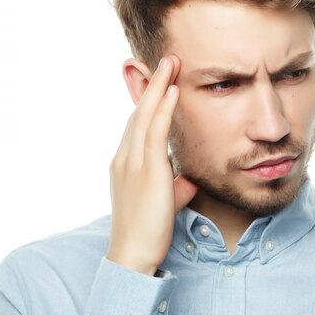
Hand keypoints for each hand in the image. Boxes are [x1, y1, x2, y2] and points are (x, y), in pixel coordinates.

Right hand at [106, 55, 196, 274]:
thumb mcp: (164, 202)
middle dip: (153, 84)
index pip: (138, 124)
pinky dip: (163, 109)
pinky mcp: (146, 171)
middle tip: (167, 60)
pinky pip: (154, 132)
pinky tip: (172, 90)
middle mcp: (125, 157)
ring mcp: (132, 162)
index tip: (162, 81)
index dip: (150, 100)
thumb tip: (189, 181)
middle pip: (139, 112)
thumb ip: (175, 187)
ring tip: (171, 63)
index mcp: (126, 163)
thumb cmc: (149, 230)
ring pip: (145, 115)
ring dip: (159, 86)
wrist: (133, 255)